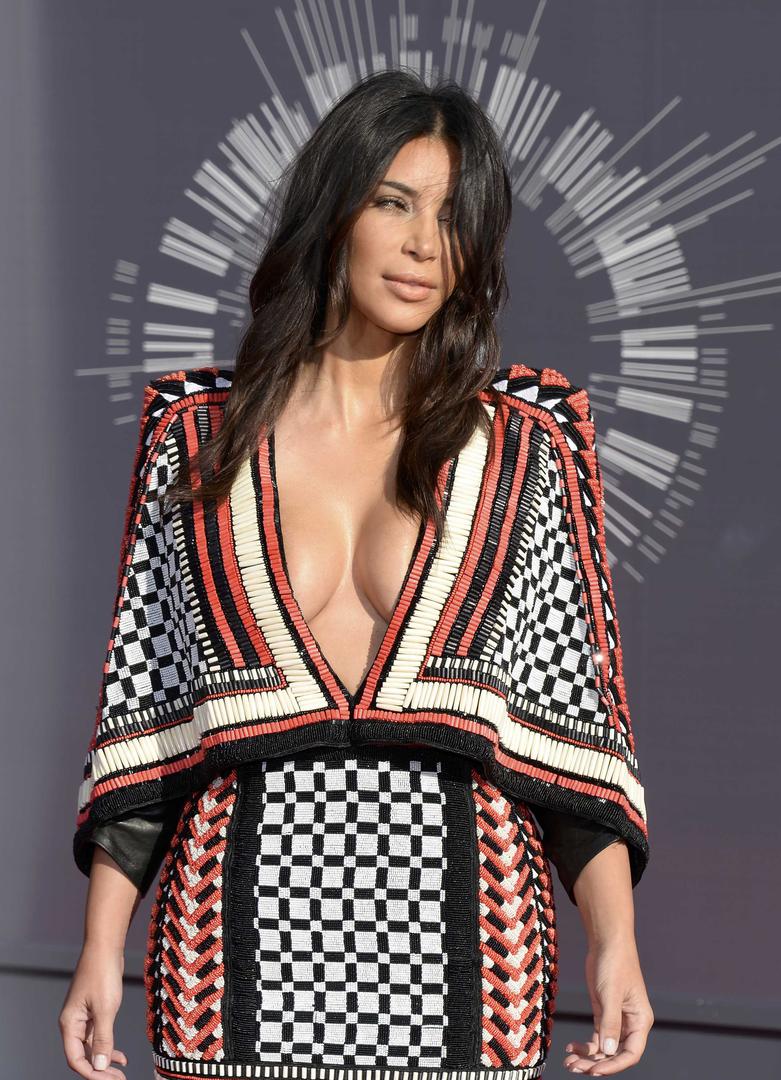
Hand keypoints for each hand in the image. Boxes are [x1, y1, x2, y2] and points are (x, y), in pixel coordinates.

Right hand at [59, 941, 128, 1077]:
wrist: (105, 947)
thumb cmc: (103, 973)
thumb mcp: (105, 1009)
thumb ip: (103, 1039)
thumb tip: (99, 1066)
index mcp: (70, 1024)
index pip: (76, 1059)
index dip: (91, 1073)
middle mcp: (73, 1023)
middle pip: (83, 1056)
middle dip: (100, 1070)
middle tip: (119, 1079)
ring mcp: (83, 1017)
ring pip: (92, 1047)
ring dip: (105, 1060)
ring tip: (121, 1071)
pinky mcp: (93, 1010)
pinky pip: (98, 1035)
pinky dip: (108, 1046)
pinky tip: (120, 1055)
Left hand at [563, 936, 653, 1074]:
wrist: (606, 942)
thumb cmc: (614, 964)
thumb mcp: (610, 994)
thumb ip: (610, 1023)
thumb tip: (608, 1052)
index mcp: (640, 1021)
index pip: (630, 1053)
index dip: (614, 1065)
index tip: (595, 1071)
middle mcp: (630, 1024)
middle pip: (615, 1054)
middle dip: (596, 1064)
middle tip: (574, 1068)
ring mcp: (616, 1019)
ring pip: (604, 1048)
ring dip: (588, 1057)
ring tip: (569, 1063)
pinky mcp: (603, 1012)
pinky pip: (597, 1037)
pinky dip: (585, 1045)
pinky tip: (571, 1048)